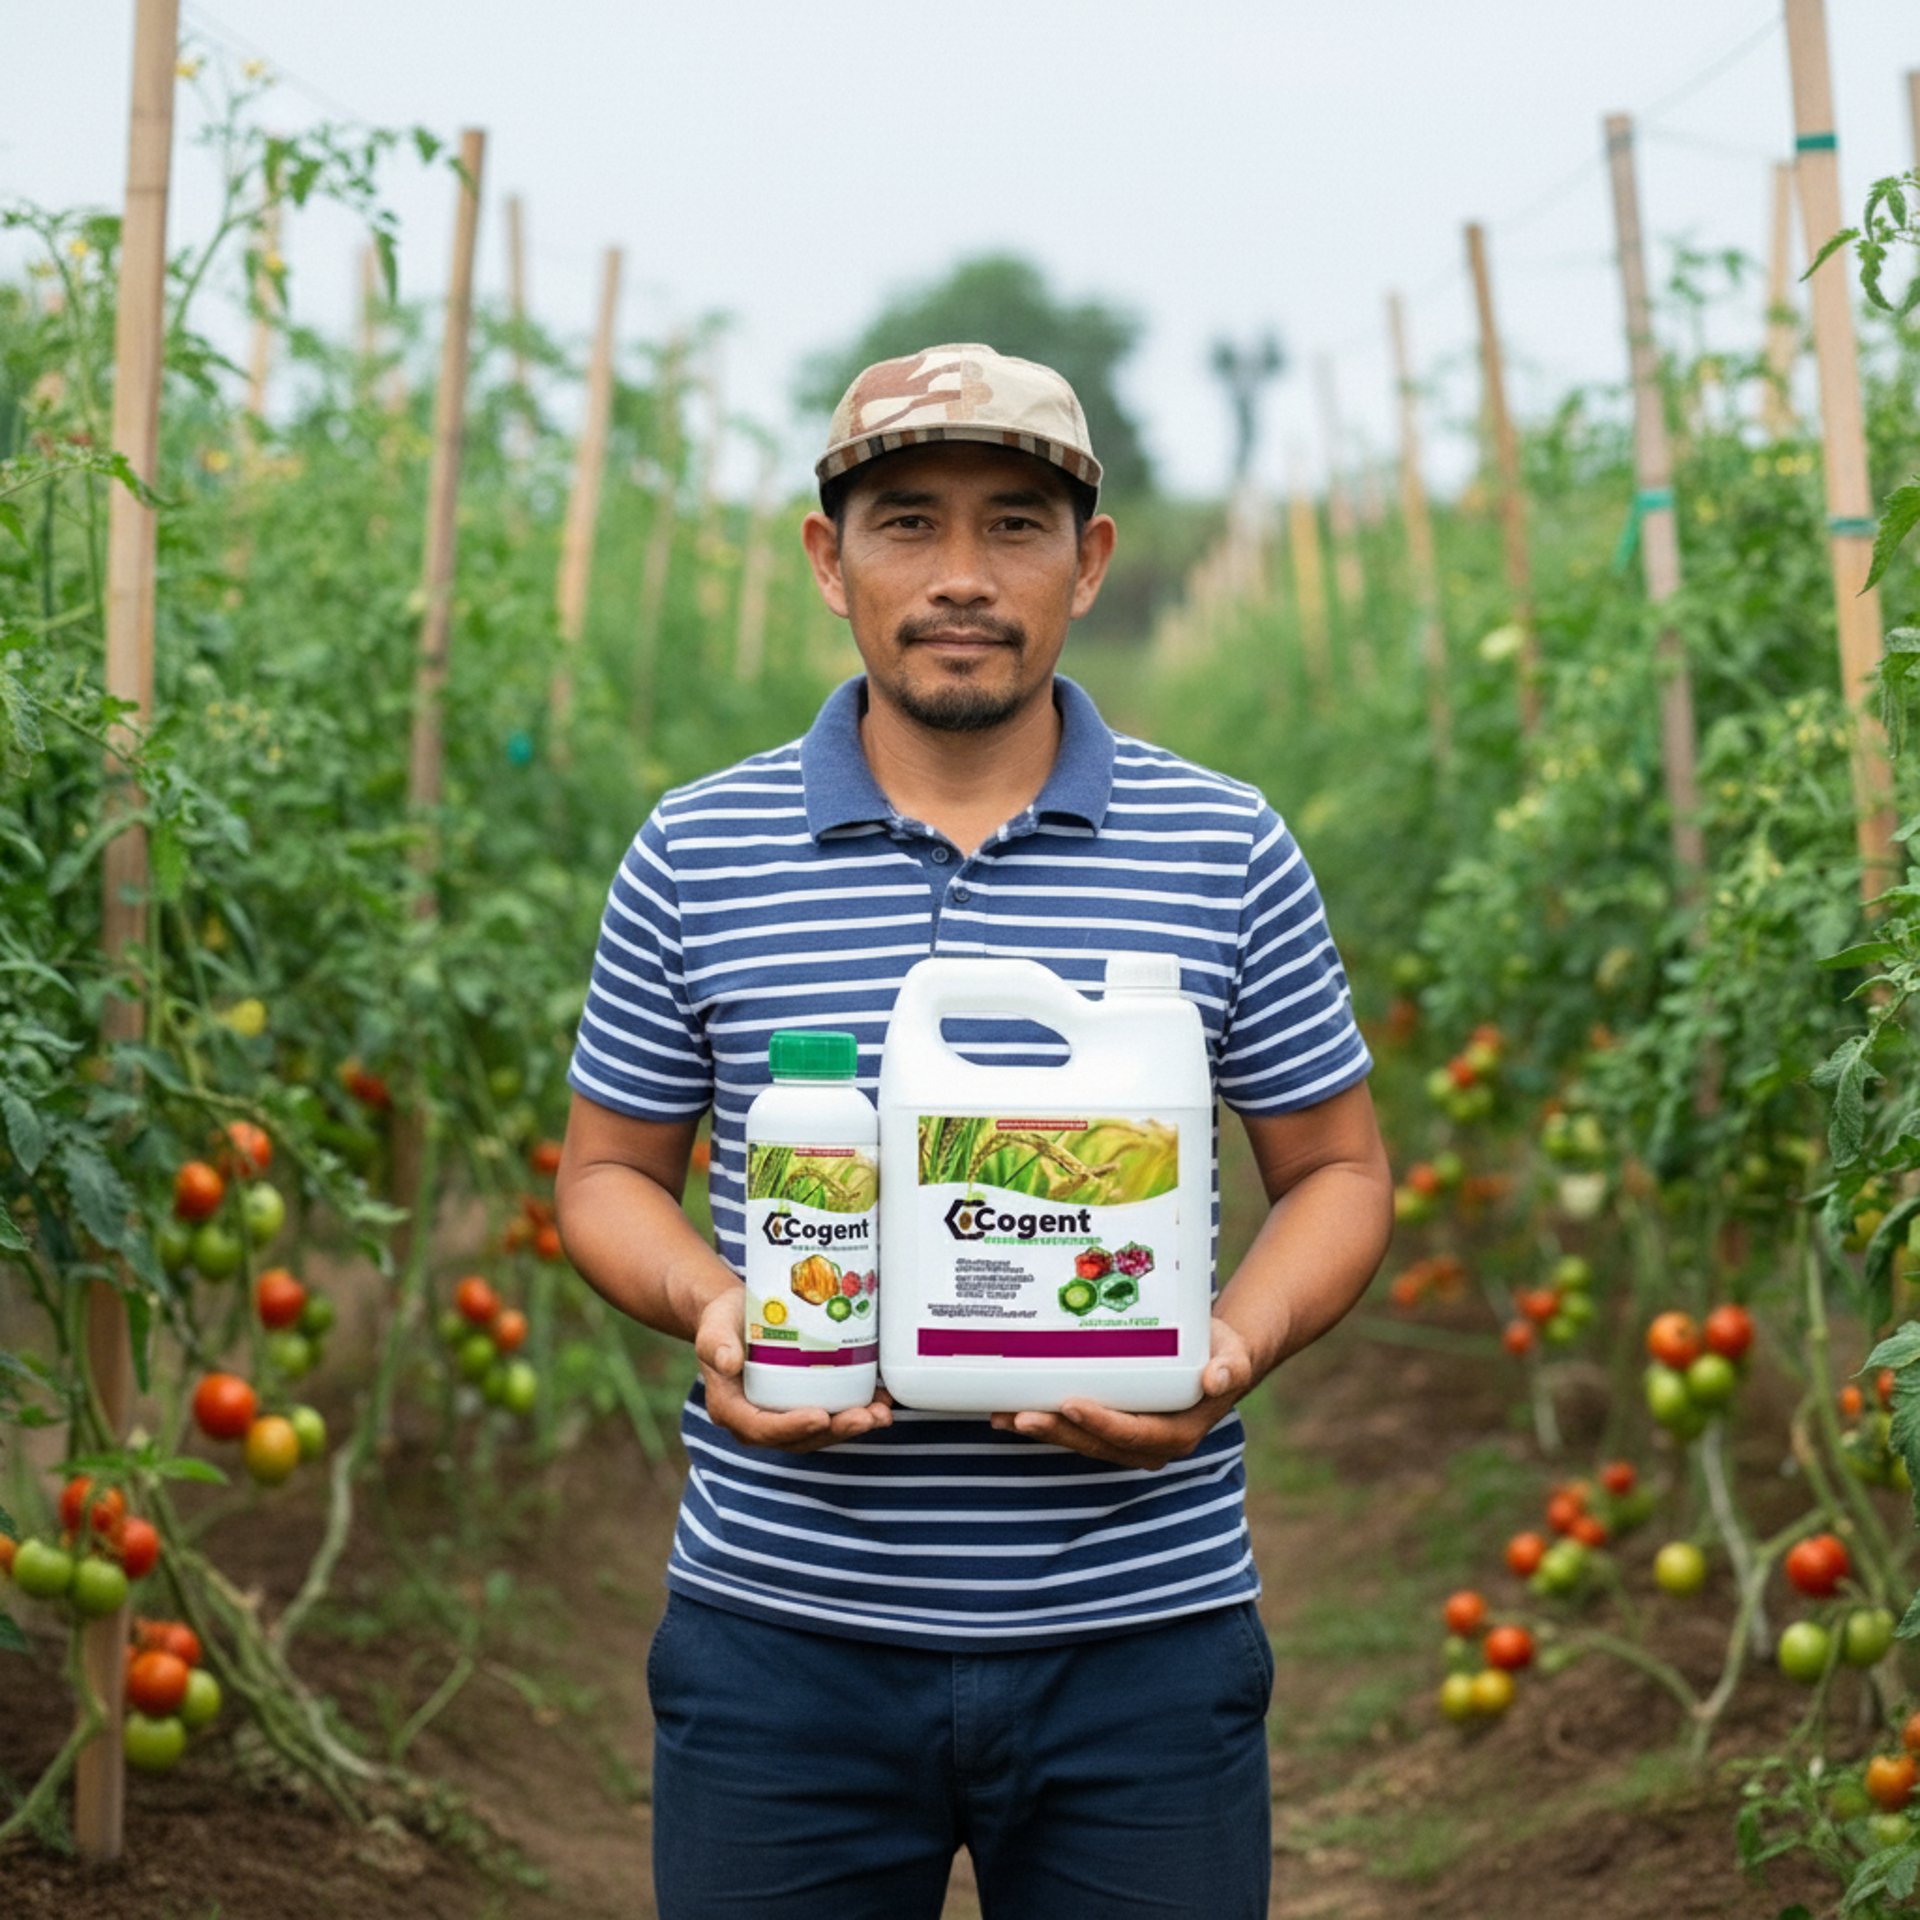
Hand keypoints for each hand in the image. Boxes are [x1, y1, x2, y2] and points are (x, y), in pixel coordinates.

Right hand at [694, 1287, 892, 1452]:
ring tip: (882, 1413)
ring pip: (819, 1430)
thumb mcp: (714, 1326)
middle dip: (835, 1430)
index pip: (762, 1428)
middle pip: (798, 1437)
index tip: (821, 1415)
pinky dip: (857, 1409)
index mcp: (732, 1409)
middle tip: (866, 1417)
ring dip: (852, 1426)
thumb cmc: (722, 1319)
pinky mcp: (802, 1402)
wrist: (736, 1313)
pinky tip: (882, 1399)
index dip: (792, 1427)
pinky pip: (830, 1414)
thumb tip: (728, 1362)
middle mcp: (758, 1420)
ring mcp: (783, 1415)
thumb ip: (717, 1343)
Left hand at [988, 1317, 1255, 1469]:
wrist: (1215, 1356)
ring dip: (1041, 1429)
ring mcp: (1125, 1438)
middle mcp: (1147, 1444)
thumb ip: (1230, 1367)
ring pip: (1078, 1440)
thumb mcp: (1234, 1356)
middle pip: (1095, 1443)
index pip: (1134, 1434)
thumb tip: (1217, 1378)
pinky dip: (1043, 1419)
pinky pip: (1073, 1428)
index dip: (1101, 1423)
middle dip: (1057, 1431)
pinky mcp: (1108, 1425)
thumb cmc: (1223, 1353)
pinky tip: (1008, 1408)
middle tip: (1019, 1416)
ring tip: (1001, 1416)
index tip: (1070, 1403)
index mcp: (1177, 1433)